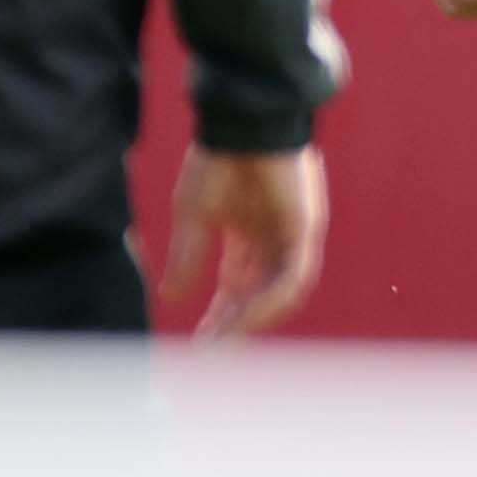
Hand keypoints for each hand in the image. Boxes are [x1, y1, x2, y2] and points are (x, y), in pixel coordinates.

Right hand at [163, 145, 325, 338]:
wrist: (240, 124)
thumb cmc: (217, 159)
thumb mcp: (194, 217)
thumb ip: (188, 258)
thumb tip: (171, 300)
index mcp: (249, 234)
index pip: (238, 287)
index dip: (220, 316)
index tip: (202, 343)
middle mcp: (273, 240)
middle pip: (258, 295)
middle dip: (234, 324)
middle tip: (212, 351)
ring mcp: (292, 236)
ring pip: (279, 293)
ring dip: (252, 319)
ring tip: (225, 342)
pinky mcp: (305, 230)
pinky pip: (293, 278)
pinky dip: (270, 301)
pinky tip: (243, 316)